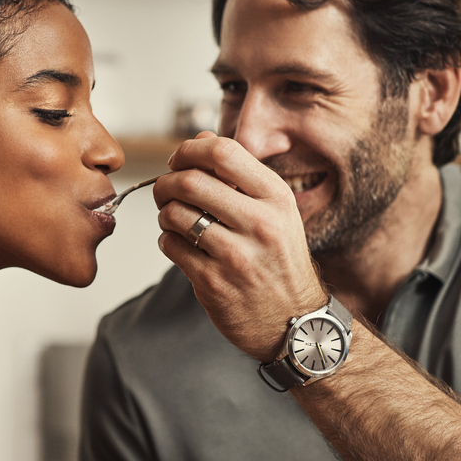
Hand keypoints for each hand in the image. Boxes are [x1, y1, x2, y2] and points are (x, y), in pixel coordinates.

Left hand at [153, 133, 325, 361]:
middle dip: (166, 182)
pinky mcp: (214, 283)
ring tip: (175, 220)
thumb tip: (200, 139)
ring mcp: (236, 256)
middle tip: (165, 190)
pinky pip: (171, 246)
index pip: (223, 151)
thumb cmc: (279, 261)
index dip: (189, 150)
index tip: (179, 160)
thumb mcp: (275, 211)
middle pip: (190, 181)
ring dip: (165, 213)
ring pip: (174, 214)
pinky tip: (181, 244)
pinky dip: (167, 240)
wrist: (295, 322)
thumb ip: (239, 175)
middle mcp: (260, 224)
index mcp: (276, 198)